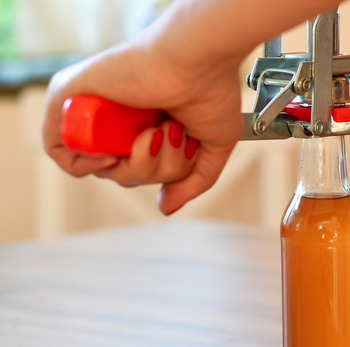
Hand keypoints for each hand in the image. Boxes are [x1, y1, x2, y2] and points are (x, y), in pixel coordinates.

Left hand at [42, 38, 243, 214]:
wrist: (200, 60)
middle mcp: (119, 117)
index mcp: (147, 125)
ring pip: (101, 169)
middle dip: (156, 168)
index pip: (140, 168)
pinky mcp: (69, 99)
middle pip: (123, 174)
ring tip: (159, 131)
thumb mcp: (213, 148)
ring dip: (138, 164)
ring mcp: (94, 109)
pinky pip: (60, 150)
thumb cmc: (213, 91)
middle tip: (174, 135)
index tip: (185, 146)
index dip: (161, 172)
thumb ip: (193, 182)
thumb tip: (165, 208)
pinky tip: (114, 154)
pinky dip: (83, 164)